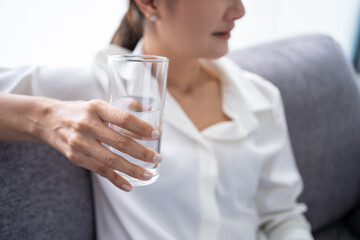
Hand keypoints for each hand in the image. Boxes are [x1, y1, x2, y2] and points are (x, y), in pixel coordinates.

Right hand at [39, 99, 160, 191]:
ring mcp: (80, 142)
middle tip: (158, 158)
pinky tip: (129, 185)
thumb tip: (149, 110)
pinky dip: (115, 179)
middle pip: (120, 142)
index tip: (156, 134)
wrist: (48, 121)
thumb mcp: (98, 105)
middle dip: (142, 152)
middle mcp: (87, 124)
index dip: (141, 127)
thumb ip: (122, 108)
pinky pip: (99, 170)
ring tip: (148, 174)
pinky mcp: (76, 157)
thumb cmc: (81, 112)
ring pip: (111, 160)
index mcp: (97, 108)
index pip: (123, 118)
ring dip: (132, 169)